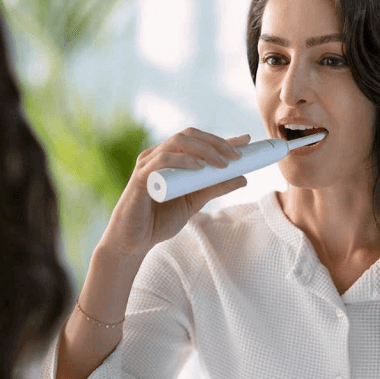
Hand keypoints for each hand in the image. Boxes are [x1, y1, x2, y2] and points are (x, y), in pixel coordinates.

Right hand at [94, 128, 249, 260]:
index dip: (222, 139)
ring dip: (204, 150)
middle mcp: (158, 156)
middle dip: (216, 142)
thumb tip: (243, 177)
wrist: (133, 243)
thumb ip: (215, 189)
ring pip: (177, 142)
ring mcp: (147, 164)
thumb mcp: (194, 202)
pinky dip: (183, 159)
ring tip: (223, 163)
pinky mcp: (140, 177)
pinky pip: (163, 160)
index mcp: (170, 159)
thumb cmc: (159, 221)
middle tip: (237, 157)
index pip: (198, 141)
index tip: (247, 140)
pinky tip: (199, 167)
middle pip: (189, 135)